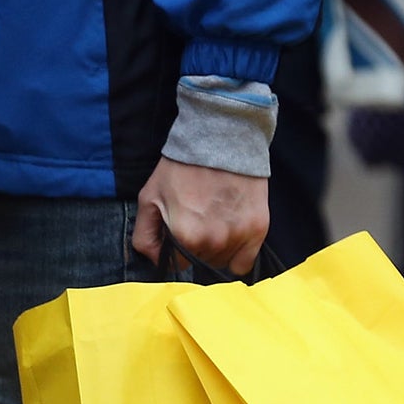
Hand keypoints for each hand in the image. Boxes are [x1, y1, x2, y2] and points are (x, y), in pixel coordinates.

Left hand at [133, 158, 269, 275]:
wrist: (221, 138)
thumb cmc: (181, 167)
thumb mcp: (149, 199)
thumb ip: (144, 237)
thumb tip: (155, 261)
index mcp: (186, 237)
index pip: (177, 266)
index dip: (175, 250)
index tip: (179, 232)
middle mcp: (214, 241)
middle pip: (202, 263)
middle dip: (196, 248)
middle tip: (198, 219)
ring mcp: (238, 235)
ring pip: (223, 261)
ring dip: (218, 249)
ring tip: (215, 219)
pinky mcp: (258, 227)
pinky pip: (245, 262)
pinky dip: (238, 253)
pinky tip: (232, 232)